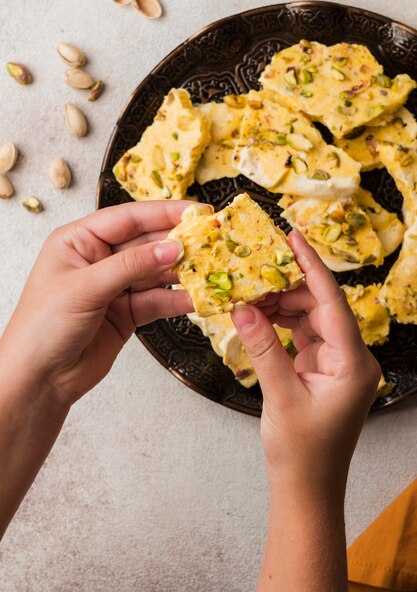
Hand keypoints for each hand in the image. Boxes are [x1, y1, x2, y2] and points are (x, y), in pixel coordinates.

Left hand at [0, 200, 197, 406]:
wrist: (39, 380)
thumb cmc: (43, 326)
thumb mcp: (85, 288)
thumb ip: (131, 266)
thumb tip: (172, 247)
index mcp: (79, 241)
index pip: (127, 218)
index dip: (163, 213)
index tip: (195, 212)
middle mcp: (98, 260)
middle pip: (145, 243)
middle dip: (177, 242)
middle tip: (210, 239)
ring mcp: (114, 287)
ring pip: (155, 272)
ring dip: (181, 272)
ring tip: (210, 268)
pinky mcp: (127, 313)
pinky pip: (157, 300)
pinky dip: (176, 300)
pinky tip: (196, 298)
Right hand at [232, 229, 380, 495]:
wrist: (306, 489)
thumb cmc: (301, 453)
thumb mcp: (280, 397)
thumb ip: (263, 348)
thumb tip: (243, 308)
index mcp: (353, 363)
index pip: (332, 302)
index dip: (312, 266)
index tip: (293, 237)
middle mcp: (350, 358)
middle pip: (319, 306)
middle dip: (286, 287)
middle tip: (254, 270)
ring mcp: (336, 363)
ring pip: (309, 318)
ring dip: (279, 305)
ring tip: (249, 294)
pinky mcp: (321, 369)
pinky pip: (301, 334)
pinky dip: (279, 324)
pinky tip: (257, 316)